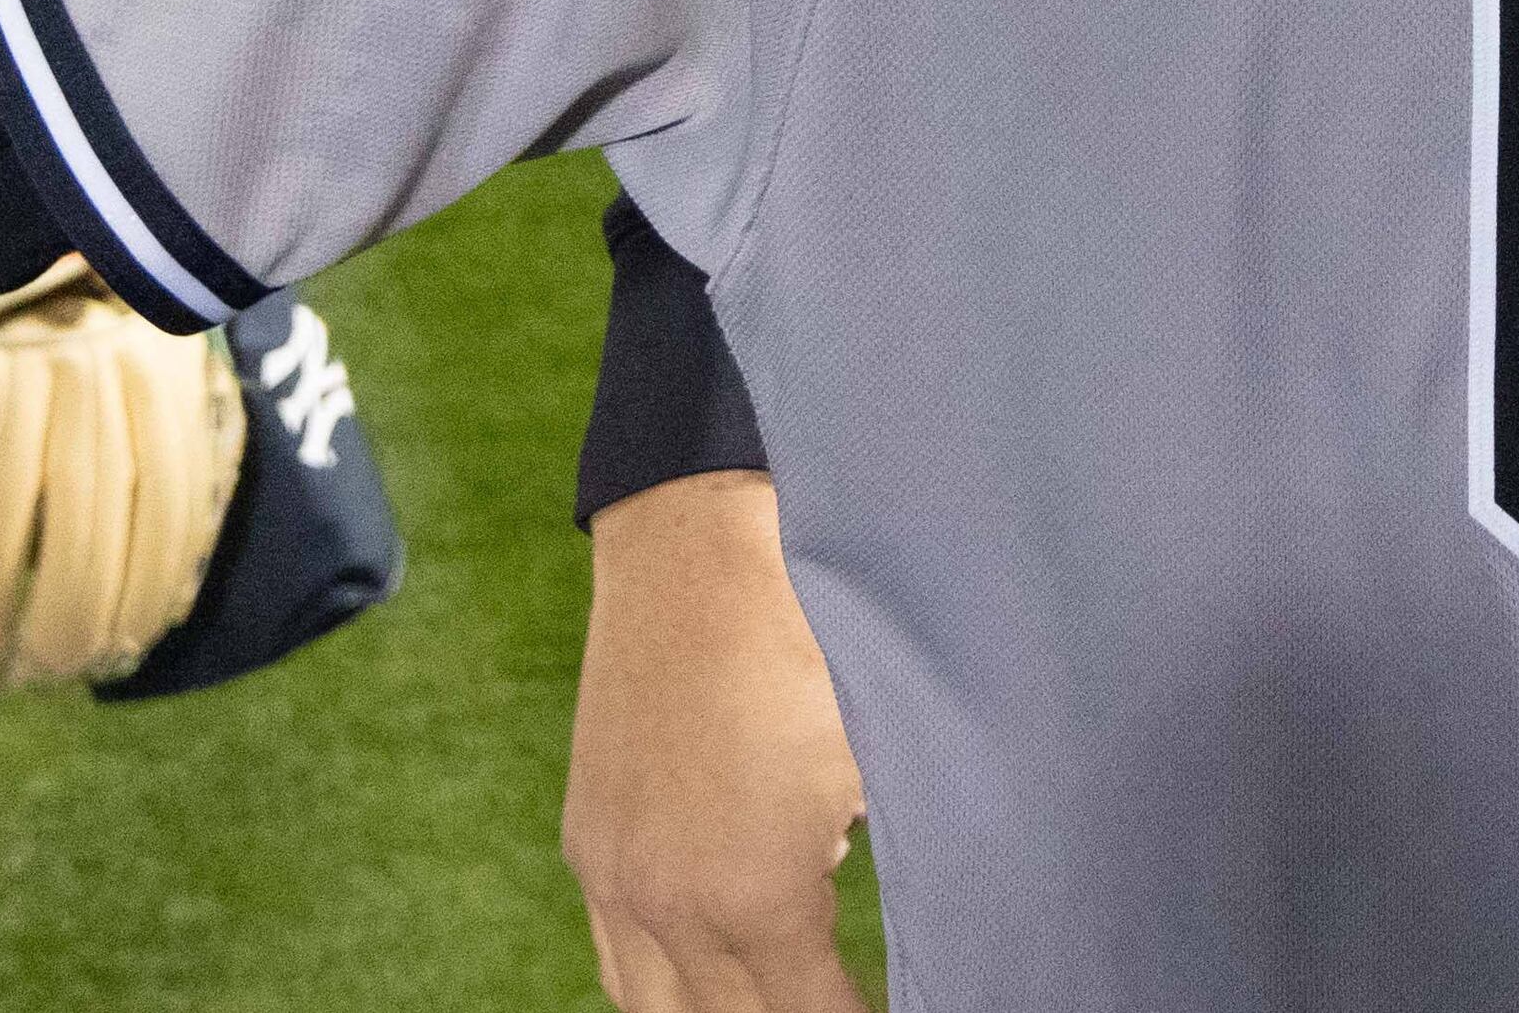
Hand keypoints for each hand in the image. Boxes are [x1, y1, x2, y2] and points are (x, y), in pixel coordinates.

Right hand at [567, 472, 870, 1012]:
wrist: (701, 552)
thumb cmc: (815, 646)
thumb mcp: (882, 760)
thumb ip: (899, 865)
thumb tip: (931, 923)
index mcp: (756, 899)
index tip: (911, 1005)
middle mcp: (669, 908)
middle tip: (839, 1004)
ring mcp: (614, 880)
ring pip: (658, 1011)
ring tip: (777, 996)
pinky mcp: (587, 845)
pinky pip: (615, 961)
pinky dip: (663, 987)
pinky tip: (707, 980)